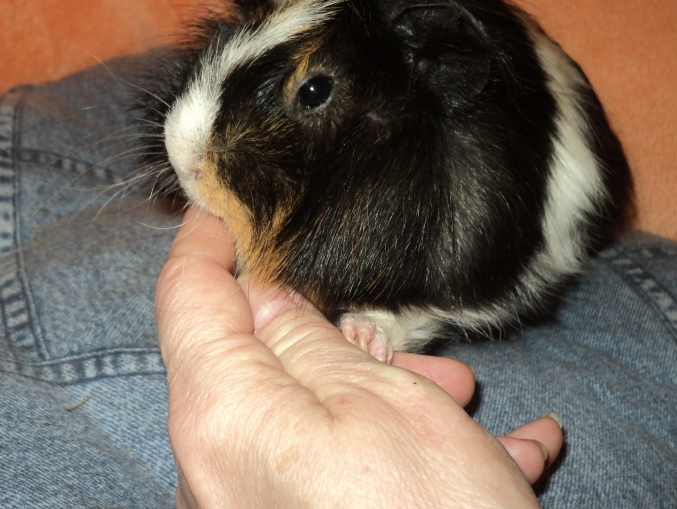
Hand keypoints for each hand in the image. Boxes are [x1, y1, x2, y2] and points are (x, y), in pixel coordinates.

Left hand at [156, 208, 561, 507]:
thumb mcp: (379, 405)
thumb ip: (303, 341)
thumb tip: (261, 299)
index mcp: (221, 419)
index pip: (187, 300)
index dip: (204, 241)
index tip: (221, 202)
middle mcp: (218, 473)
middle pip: (256, 363)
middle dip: (332, 334)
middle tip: (402, 334)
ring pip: (308, 417)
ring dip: (382, 394)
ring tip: (460, 397)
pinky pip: (341, 474)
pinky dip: (402, 451)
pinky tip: (489, 454)